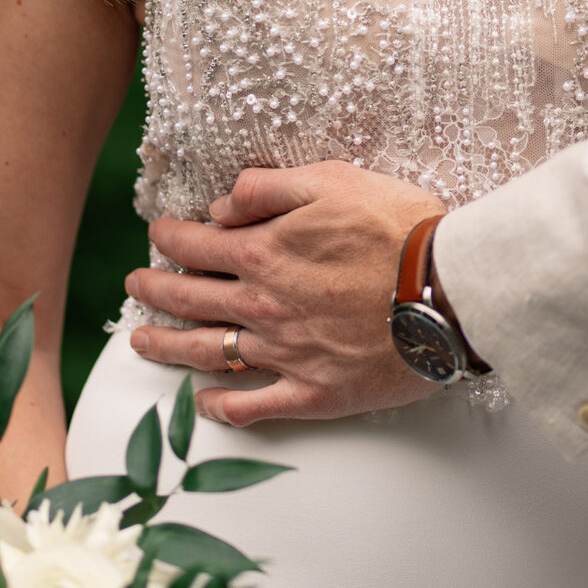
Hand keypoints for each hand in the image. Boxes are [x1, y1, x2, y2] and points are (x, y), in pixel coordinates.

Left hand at [123, 163, 445, 426]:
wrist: (449, 291)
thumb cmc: (399, 229)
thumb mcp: (333, 180)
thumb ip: (267, 189)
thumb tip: (220, 207)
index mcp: (263, 254)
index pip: (195, 246)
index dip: (169, 238)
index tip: (158, 235)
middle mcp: (262, 307)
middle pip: (189, 300)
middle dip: (155, 290)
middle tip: (138, 285)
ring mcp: (284, 354)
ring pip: (207, 353)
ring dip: (167, 346)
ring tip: (141, 343)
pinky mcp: (312, 393)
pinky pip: (253, 406)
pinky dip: (221, 407)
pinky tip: (203, 403)